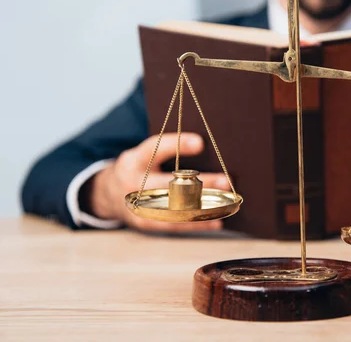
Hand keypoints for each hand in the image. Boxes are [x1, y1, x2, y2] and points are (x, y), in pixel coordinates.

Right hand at [90, 133, 229, 232]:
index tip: (200, 142)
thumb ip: (167, 151)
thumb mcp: (145, 154)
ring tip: (226, 203)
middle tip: (224, 180)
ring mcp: (140, 206)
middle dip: (200, 183)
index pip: (156, 148)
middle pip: (171, 184)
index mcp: (135, 160)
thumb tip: (206, 147)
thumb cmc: (138, 169)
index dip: (177, 144)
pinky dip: (197, 223)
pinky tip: (216, 221)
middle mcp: (135, 183)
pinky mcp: (146, 223)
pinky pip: (175, 225)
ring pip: (175, 208)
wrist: (108, 194)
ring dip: (203, 206)